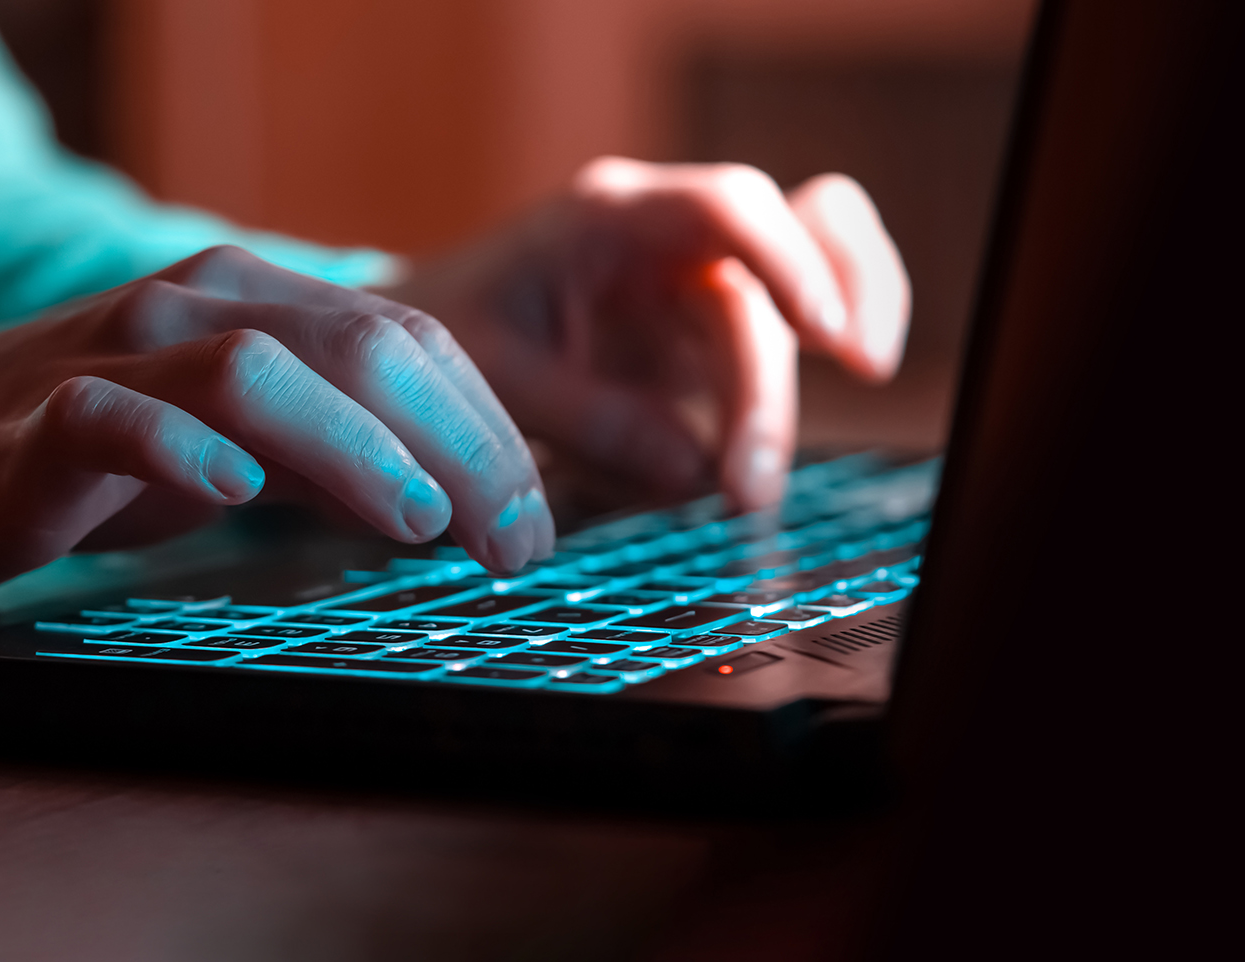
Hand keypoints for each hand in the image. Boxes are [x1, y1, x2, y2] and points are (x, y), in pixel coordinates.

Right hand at [0, 246, 553, 598]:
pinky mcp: (30, 427)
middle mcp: (192, 310)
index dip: (496, 431)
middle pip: (368, 346)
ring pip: (263, 369)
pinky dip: (180, 449)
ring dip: (360, 448)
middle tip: (516, 544)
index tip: (539, 528)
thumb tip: (451, 504)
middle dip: (467, 446)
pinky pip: (115, 420)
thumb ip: (320, 450)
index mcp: (249, 305)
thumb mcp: (213, 442)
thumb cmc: (56, 455)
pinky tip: (232, 494)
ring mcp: (109, 360)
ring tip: (422, 523)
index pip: (413, 342)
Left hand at [384, 157, 910, 511]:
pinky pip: (777, 357)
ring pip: (800, 313)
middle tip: (747, 495)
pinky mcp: (710, 338)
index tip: (821, 335)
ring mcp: (699, 285)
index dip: (790, 260)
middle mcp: (672, 238)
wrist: (423, 341)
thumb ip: (587, 417)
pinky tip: (739, 465)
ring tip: (750, 492)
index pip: (728, 208)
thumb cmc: (453, 335)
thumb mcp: (491, 377)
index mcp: (612, 217)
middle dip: (766, 396)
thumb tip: (696, 468)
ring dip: (784, 403)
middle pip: (768, 290)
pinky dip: (777, 404)